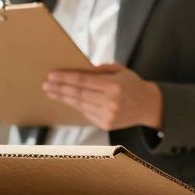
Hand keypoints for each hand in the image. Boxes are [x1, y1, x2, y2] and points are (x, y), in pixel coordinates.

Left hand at [43, 63, 164, 129]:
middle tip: (46, 85)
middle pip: (78, 94)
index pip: (83, 82)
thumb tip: (78, 70)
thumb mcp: (119, 70)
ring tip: (51, 92)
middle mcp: (110, 102)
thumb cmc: (132, 85)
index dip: (66, 79)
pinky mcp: (106, 124)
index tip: (52, 76)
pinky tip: (66, 100)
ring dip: (63, 98)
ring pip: (79, 105)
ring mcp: (107, 115)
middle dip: (60, 89)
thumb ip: (100, 70)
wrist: (149, 106)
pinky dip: (75, 106)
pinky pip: (86, 113)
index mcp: (113, 86)